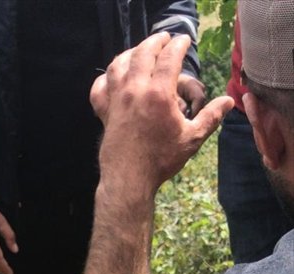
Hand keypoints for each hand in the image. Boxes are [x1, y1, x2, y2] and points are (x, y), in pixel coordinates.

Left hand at [90, 34, 232, 194]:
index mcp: (159, 93)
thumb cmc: (160, 161)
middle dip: (155, 41)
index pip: (169, 56)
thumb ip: (210, 117)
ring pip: (119, 64)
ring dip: (130, 53)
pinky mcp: (105, 112)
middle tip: (163, 39)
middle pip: (143, 52)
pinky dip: (105, 79)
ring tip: (139, 52)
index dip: (178, 44)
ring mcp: (117, 100)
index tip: (183, 41)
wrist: (129, 180)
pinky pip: (100, 87)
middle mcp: (136, 90)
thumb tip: (229, 102)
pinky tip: (112, 78)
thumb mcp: (191, 139)